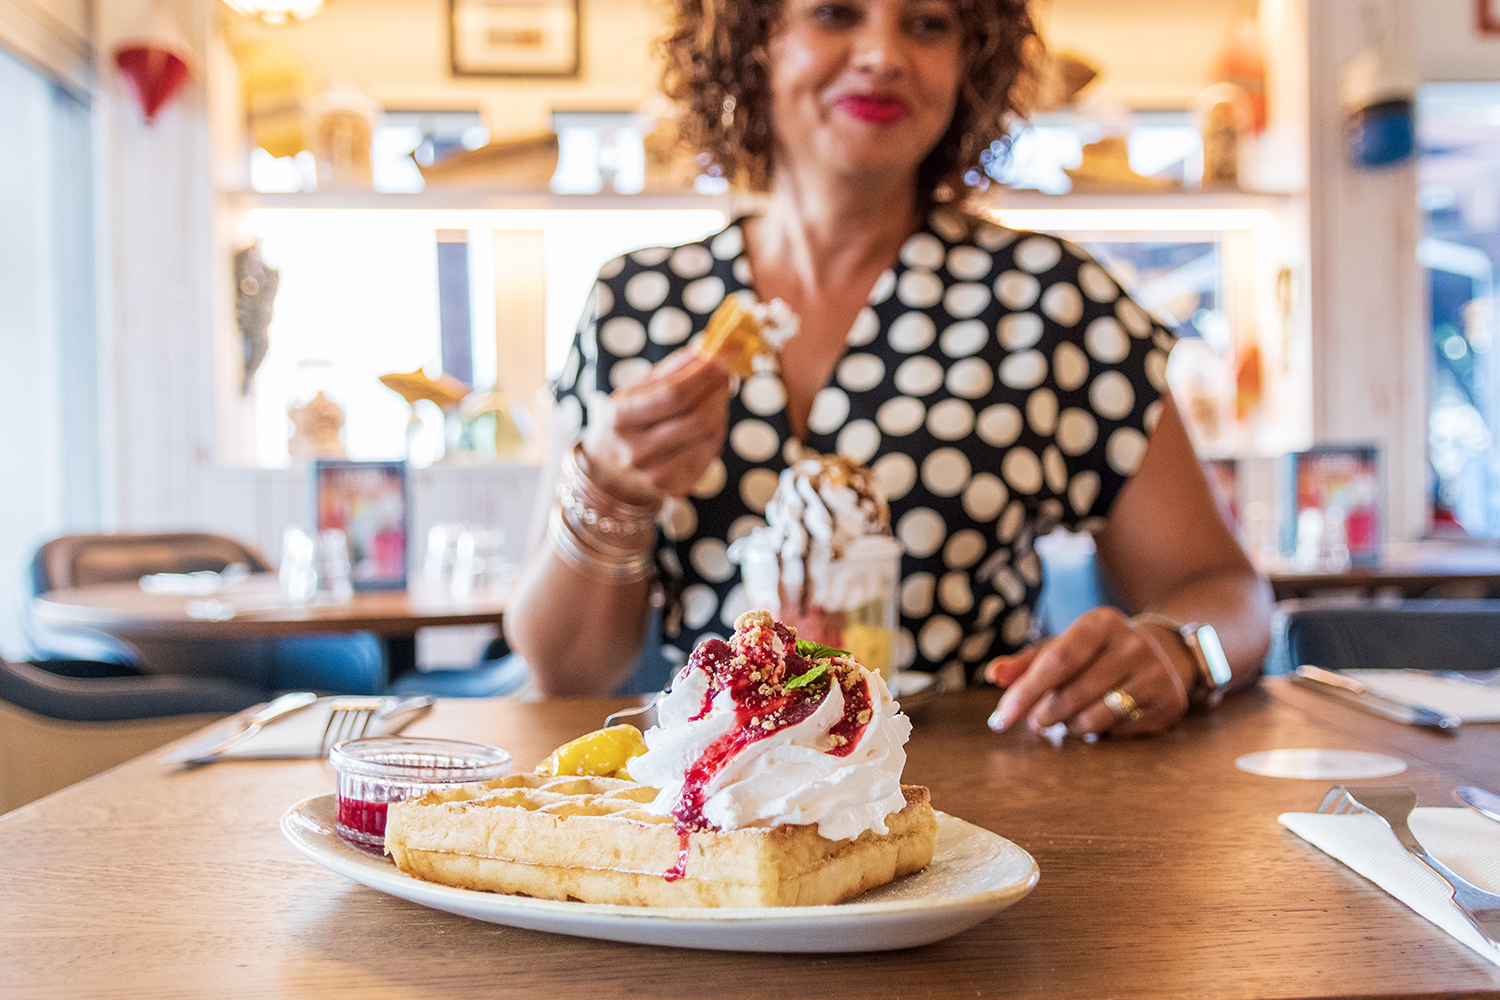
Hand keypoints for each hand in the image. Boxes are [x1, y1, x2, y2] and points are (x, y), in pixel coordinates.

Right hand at [581, 349, 730, 501]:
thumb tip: (707, 349)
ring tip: (715, 395)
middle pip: (697, 418)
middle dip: (717, 391)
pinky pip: (710, 452)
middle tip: (724, 374)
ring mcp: (656, 474)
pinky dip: (716, 430)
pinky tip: (709, 420)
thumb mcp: (635, 390)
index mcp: (621, 418)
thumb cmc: (627, 422)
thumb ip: (671, 370)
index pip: (674, 395)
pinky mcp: (675, 487)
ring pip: (709, 435)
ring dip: (720, 409)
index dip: (703, 376)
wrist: (611, 471)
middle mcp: (636, 451)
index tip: (720, 359)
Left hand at [983, 607, 1193, 737]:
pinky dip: (1098, 733)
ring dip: (1069, 727)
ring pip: (1093, 718)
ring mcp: (1155, 674)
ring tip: (1067, 719)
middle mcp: (1132, 644)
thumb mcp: (1064, 646)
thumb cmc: (1098, 652)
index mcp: (1101, 623)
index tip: (1000, 720)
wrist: (1164, 654)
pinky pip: (1117, 732)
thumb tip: (996, 674)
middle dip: (1043, 715)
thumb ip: (1027, 661)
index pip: (1056, 661)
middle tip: (1037, 720)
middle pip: (1071, 694)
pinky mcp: (1168, 704)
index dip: (1025, 692)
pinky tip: (1099, 719)